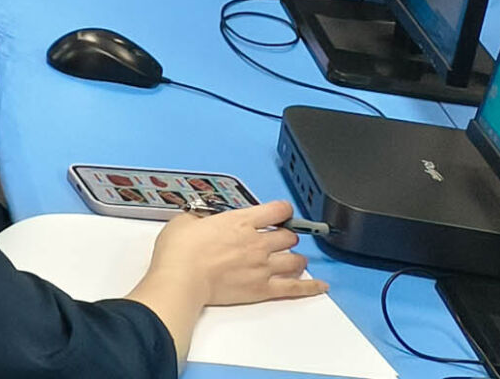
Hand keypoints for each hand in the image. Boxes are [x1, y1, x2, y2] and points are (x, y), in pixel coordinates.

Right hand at [145, 203, 325, 307]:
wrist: (182, 279)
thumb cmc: (180, 252)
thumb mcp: (184, 221)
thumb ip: (200, 217)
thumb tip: (201, 219)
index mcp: (240, 222)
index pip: (277, 210)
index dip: (282, 210)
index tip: (281, 212)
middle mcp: (258, 242)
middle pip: (289, 237)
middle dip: (286, 236)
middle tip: (279, 239)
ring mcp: (264, 267)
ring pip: (296, 260)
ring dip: (296, 259)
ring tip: (291, 260)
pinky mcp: (263, 288)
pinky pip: (296, 288)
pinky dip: (310, 287)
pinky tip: (320, 286)